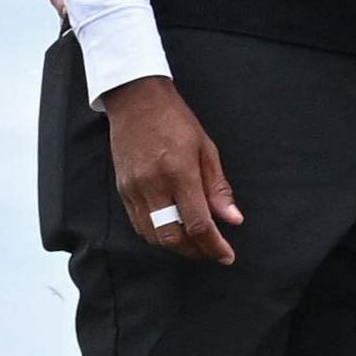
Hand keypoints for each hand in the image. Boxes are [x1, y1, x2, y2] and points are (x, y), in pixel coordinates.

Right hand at [100, 77, 238, 262]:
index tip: (227, 255)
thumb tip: (232, 219)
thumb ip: (218, 188)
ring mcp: (134, 190)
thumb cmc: (175, 120)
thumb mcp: (206, 148)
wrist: (136, 100)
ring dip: (177, 246)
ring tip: (195, 243)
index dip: (214, 246)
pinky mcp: (122, 190)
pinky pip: (140, 225)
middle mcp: (154, 185)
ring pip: (154, 236)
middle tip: (212, 251)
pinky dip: (158, 235)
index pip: (198, 224)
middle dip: (196, 252)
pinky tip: (173, 229)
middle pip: (173, 238)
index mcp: (179, 173)